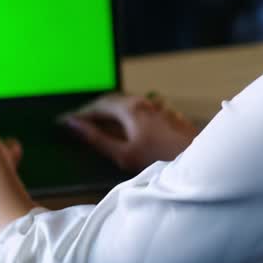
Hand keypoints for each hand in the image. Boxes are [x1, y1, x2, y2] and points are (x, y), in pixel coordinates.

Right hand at [63, 93, 198, 172]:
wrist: (197, 161)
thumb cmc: (159, 160)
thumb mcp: (123, 154)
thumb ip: (96, 139)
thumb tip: (74, 125)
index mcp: (130, 108)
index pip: (98, 106)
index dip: (80, 114)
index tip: (64, 121)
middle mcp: (143, 102)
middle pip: (112, 101)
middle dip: (94, 110)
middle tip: (79, 121)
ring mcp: (157, 106)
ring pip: (127, 103)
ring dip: (110, 111)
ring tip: (98, 124)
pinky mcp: (167, 113)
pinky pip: (139, 108)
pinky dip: (125, 115)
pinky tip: (126, 126)